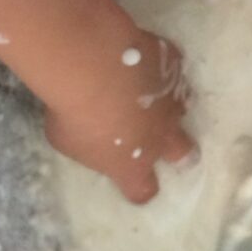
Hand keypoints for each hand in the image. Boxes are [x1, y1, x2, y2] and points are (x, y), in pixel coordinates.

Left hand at [43, 24, 193, 202]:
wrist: (93, 66)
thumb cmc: (73, 113)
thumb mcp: (67, 142)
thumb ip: (88, 144)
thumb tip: (92, 137)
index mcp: (133, 165)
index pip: (144, 189)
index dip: (140, 188)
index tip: (133, 183)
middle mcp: (160, 137)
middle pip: (183, 154)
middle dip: (176, 152)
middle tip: (161, 141)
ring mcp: (171, 102)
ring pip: (182, 110)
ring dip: (168, 107)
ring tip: (151, 95)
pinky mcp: (173, 68)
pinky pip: (173, 72)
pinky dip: (161, 71)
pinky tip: (145, 61)